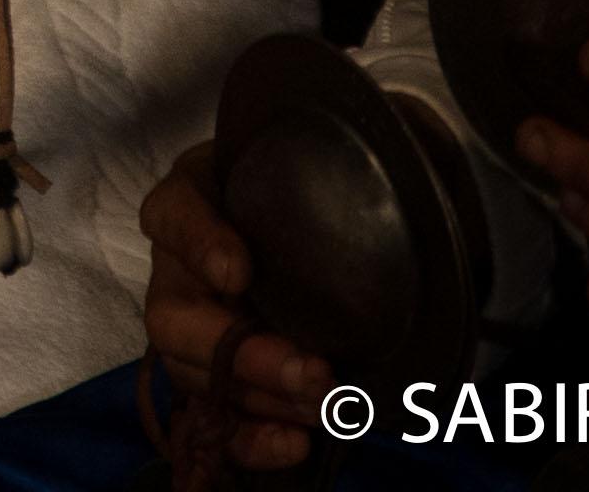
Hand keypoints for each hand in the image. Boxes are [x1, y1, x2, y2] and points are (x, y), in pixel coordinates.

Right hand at [138, 141, 332, 465]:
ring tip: (324, 404)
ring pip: (193, 372)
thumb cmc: (329, 188)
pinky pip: (217, 417)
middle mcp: (183, 268)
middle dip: (238, 351)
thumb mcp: (336, 158)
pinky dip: (251, 438)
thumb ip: (357, 156)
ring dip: (258, 397)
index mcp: (198, 199)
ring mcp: (199, 328)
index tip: (240, 272)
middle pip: (173, 314)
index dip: (197, 244)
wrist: (346, 233)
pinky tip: (295, 444)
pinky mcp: (224, 379)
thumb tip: (415, 145)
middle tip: (311, 369)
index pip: (173, 214)